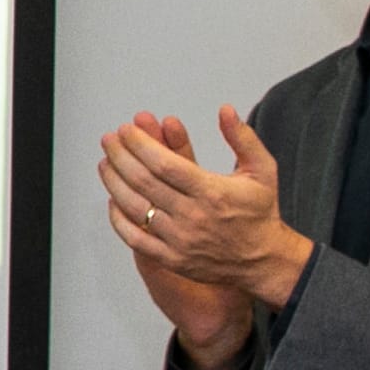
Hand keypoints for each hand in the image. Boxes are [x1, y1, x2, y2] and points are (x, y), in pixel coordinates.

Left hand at [101, 108, 309, 369]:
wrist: (264, 260)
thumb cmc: (260, 211)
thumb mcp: (262, 169)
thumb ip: (242, 138)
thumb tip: (225, 109)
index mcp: (212, 192)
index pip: (164, 164)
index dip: (140, 144)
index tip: (126, 130)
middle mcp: (192, 216)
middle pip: (143, 182)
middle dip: (120, 156)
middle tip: (109, 140)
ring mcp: (179, 240)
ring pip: (134, 208)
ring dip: (114, 183)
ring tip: (105, 163)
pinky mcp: (171, 259)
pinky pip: (135, 238)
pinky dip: (118, 219)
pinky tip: (112, 200)